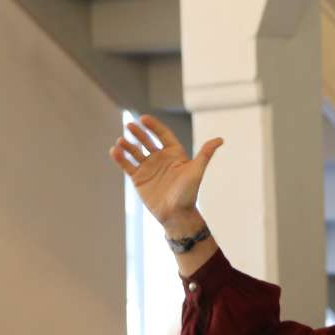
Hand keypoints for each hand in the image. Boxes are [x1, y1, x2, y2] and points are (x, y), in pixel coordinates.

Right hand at [110, 115, 222, 238]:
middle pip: (147, 141)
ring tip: (121, 140)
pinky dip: (120, 158)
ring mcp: (148, 168)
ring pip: (135, 152)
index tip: (143, 119)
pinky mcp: (138, 179)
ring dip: (128, 145)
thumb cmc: (189, 193)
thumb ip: (205, 154)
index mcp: (174, 154)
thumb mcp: (196, 171)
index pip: (163, 134)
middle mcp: (160, 159)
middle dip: (138, 133)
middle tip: (129, 125)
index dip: (153, 126)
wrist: (177, 215)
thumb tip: (220, 139)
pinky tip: (114, 150)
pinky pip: (127, 165)